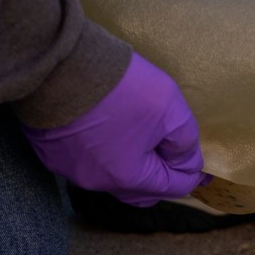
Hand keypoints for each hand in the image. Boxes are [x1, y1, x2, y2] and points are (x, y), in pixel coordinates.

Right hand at [22, 52, 208, 206]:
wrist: (61, 64)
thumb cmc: (119, 88)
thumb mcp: (169, 109)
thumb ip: (184, 141)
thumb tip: (186, 162)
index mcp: (126, 177)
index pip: (170, 187)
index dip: (190, 174)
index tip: (203, 166)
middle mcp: (96, 181)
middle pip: (139, 190)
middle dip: (160, 176)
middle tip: (174, 158)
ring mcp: (69, 168)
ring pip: (110, 177)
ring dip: (130, 164)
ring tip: (142, 143)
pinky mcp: (51, 152)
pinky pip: (85, 161)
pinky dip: (102, 153)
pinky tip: (109, 133)